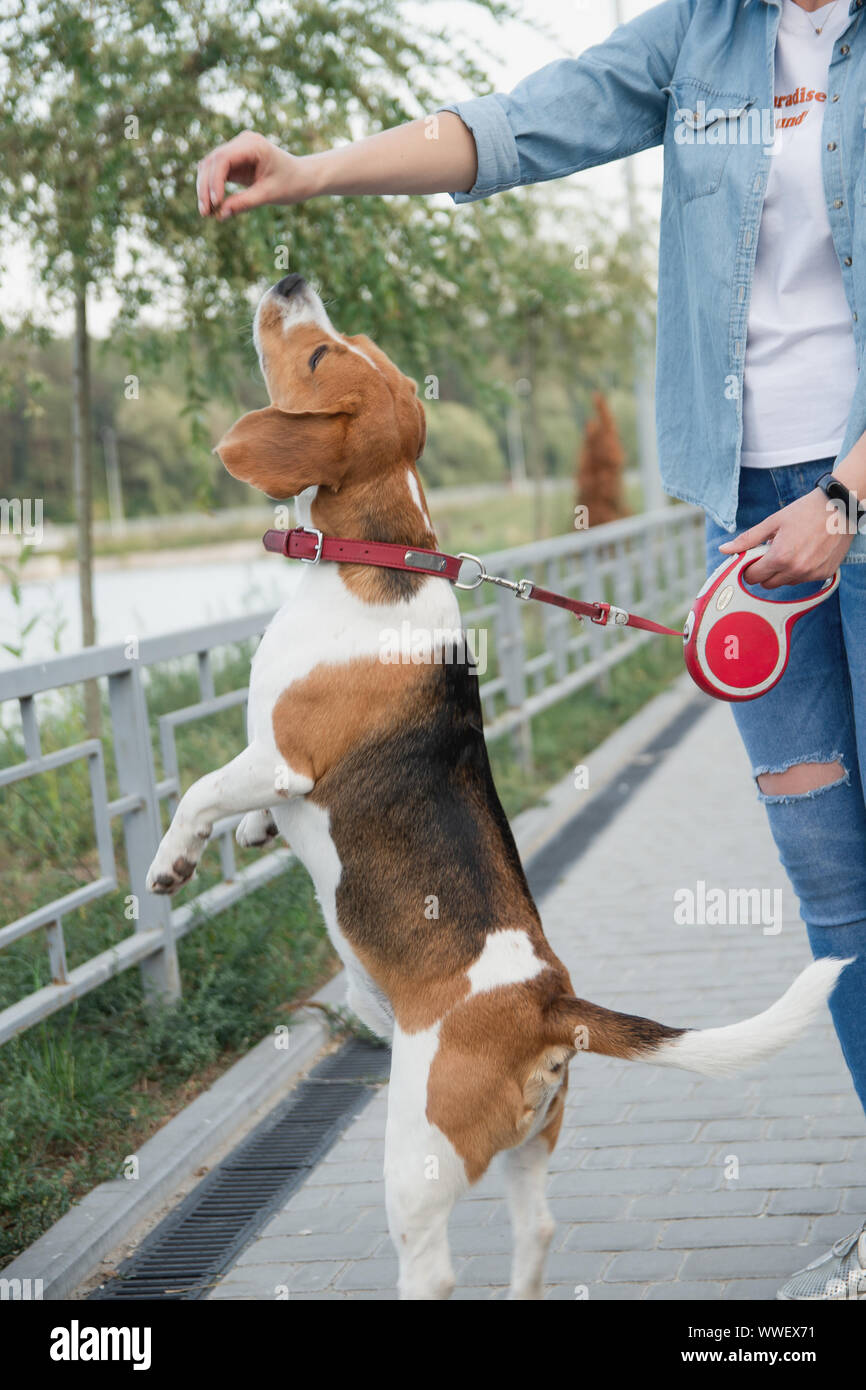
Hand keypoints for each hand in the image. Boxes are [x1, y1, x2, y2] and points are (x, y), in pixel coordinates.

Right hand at [197, 130, 311, 219]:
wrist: (304, 177)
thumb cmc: (291, 183)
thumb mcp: (269, 195)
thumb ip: (245, 203)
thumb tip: (221, 215)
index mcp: (253, 145)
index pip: (223, 159)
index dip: (215, 181)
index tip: (216, 203)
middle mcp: (242, 142)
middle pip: (212, 162)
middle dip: (205, 187)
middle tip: (205, 212)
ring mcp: (237, 150)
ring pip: (210, 167)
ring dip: (205, 188)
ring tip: (206, 212)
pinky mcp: (235, 161)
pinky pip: (216, 173)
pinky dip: (212, 188)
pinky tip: (211, 206)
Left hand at [719, 487, 851, 587]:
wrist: (840, 507)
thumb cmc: (806, 511)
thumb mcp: (773, 522)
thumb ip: (748, 539)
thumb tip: (725, 549)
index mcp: (780, 557)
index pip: (753, 577)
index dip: (749, 569)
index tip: (752, 560)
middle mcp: (796, 569)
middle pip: (768, 584)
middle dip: (765, 571)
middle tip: (772, 553)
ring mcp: (812, 574)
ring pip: (786, 583)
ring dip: (783, 571)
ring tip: (791, 549)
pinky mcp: (825, 574)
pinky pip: (804, 580)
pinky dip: (801, 570)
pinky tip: (806, 552)